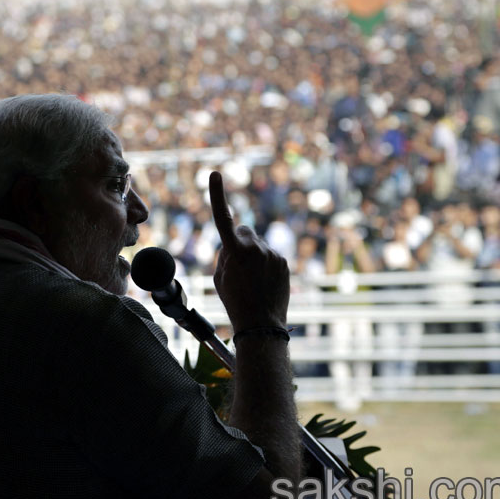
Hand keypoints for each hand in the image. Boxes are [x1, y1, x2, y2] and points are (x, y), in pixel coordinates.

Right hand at [209, 171, 289, 330]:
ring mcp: (272, 254)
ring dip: (252, 256)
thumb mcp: (220, 278)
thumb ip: (225, 254)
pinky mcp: (283, 261)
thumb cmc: (235, 302)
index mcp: (235, 252)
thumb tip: (234, 245)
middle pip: (242, 231)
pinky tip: (263, 283)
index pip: (223, 218)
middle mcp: (256, 248)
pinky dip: (264, 264)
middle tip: (235, 266)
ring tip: (251, 281)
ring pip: (257, 245)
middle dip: (237, 241)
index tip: (215, 174)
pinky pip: (269, 255)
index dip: (217, 195)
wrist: (261, 324)